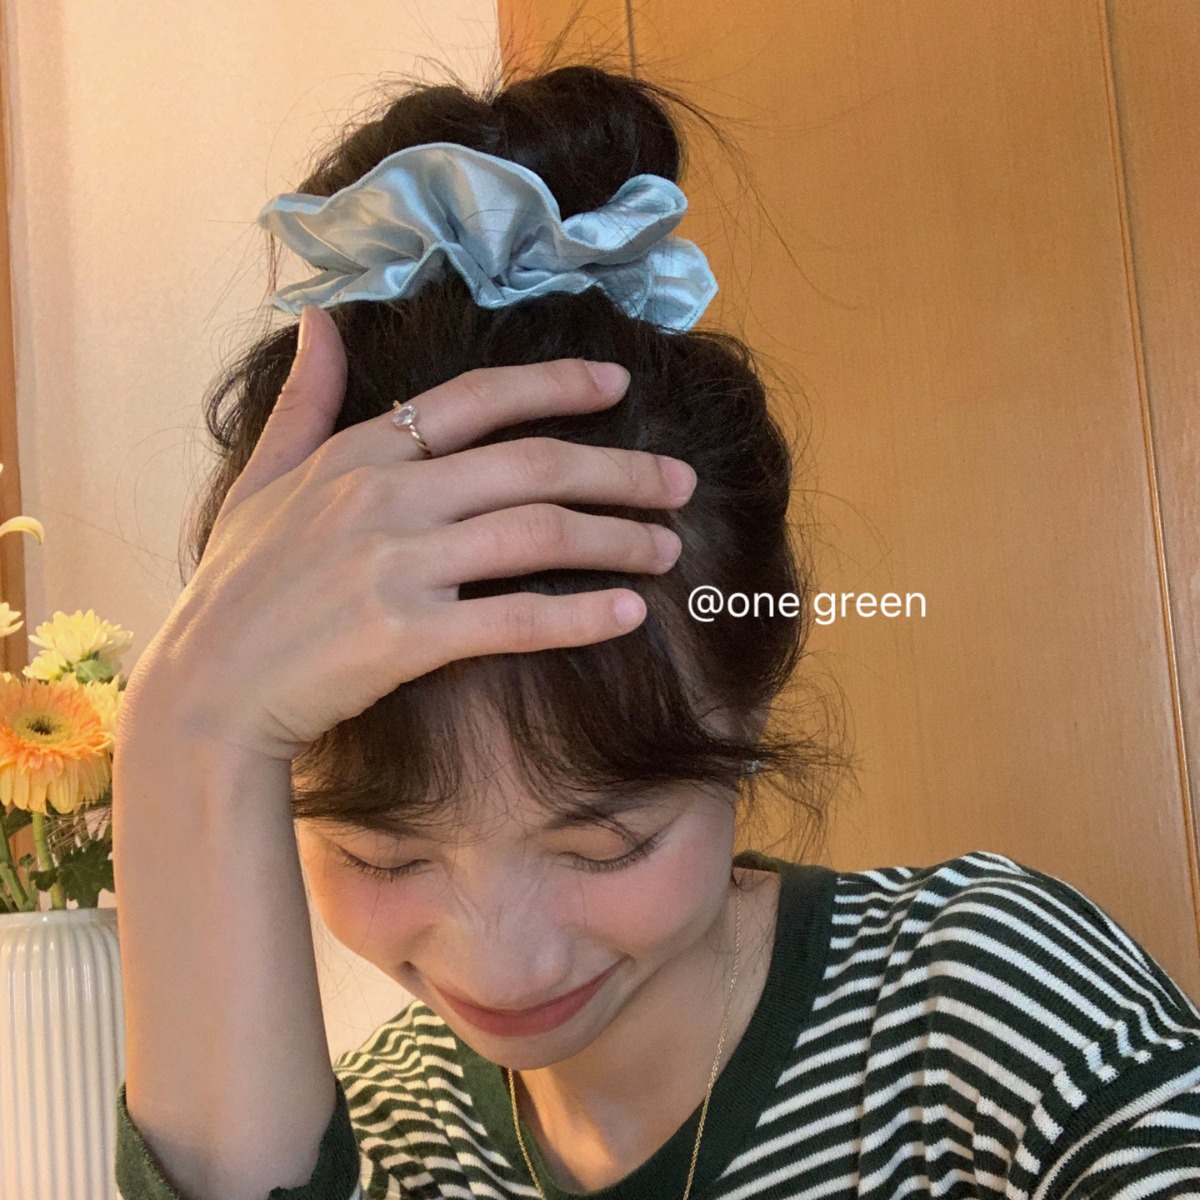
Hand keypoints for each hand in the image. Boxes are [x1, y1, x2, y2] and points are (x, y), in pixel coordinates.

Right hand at [120, 305, 695, 762]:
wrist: (208, 688)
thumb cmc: (239, 586)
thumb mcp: (261, 479)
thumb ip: (305, 400)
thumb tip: (318, 320)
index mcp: (360, 452)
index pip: (477, 398)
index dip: (556, 384)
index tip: (618, 385)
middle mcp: (385, 496)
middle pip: (534, 465)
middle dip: (621, 471)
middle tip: (680, 483)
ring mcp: (395, 565)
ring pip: (537, 534)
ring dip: (617, 539)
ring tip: (668, 548)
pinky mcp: (405, 637)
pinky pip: (515, 618)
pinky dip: (580, 614)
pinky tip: (628, 613)